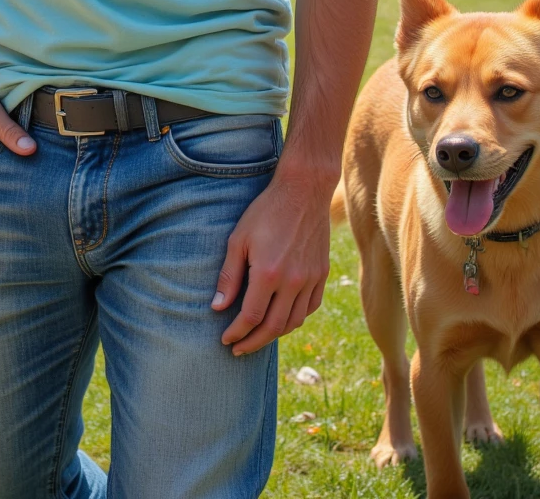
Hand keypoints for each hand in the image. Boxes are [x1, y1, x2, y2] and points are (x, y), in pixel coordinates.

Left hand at [212, 161, 331, 354]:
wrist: (304, 190)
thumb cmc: (266, 210)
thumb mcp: (239, 238)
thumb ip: (229, 275)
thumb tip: (217, 306)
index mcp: (268, 273)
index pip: (251, 317)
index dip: (236, 332)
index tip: (225, 339)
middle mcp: (293, 281)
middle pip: (273, 327)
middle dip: (253, 342)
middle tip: (238, 349)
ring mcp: (311, 279)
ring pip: (294, 321)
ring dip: (275, 334)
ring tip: (258, 336)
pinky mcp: (322, 274)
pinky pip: (310, 307)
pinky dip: (296, 318)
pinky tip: (283, 317)